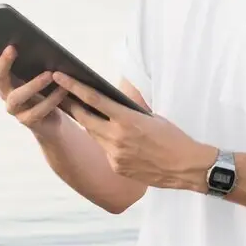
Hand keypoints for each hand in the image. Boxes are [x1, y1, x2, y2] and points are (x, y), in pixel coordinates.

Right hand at [0, 36, 67, 137]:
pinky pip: (38, 110)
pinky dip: (52, 99)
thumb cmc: (46, 90)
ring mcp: (14, 108)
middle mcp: (5, 91)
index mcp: (6, 77)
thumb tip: (40, 41)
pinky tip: (63, 90)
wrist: (54, 120)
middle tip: (13, 48)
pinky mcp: (27, 120)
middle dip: (4, 63)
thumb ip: (36, 60)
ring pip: (17, 96)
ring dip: (33, 84)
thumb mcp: (40, 72)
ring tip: (50, 74)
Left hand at [51, 71, 214, 191]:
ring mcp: (114, 154)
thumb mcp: (152, 117)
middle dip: (73, 106)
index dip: (74, 87)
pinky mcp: (117, 167)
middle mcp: (116, 137)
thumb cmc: (174, 138)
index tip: (60, 77)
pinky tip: (117, 141)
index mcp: (127, 120)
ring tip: (87, 115)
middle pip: (85, 119)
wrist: (185, 166)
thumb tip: (114, 107)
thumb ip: (130, 113)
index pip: (93, 100)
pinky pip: (106, 151)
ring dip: (91, 124)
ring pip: (94, 135)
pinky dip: (108, 143)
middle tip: (63, 96)